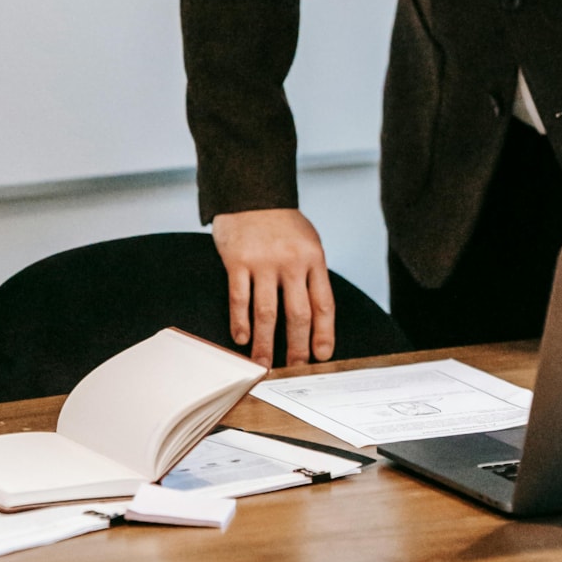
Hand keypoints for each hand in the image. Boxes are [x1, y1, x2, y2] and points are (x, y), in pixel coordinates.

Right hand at [211, 207, 335, 366]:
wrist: (251, 192)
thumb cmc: (281, 222)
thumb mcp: (307, 242)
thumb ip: (311, 274)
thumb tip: (314, 318)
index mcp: (313, 258)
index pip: (323, 304)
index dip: (324, 334)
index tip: (323, 356)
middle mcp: (291, 262)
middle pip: (297, 314)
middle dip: (297, 348)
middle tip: (294, 368)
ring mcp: (264, 262)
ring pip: (267, 313)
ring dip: (265, 344)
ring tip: (263, 364)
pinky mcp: (237, 261)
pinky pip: (239, 298)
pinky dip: (240, 322)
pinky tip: (240, 338)